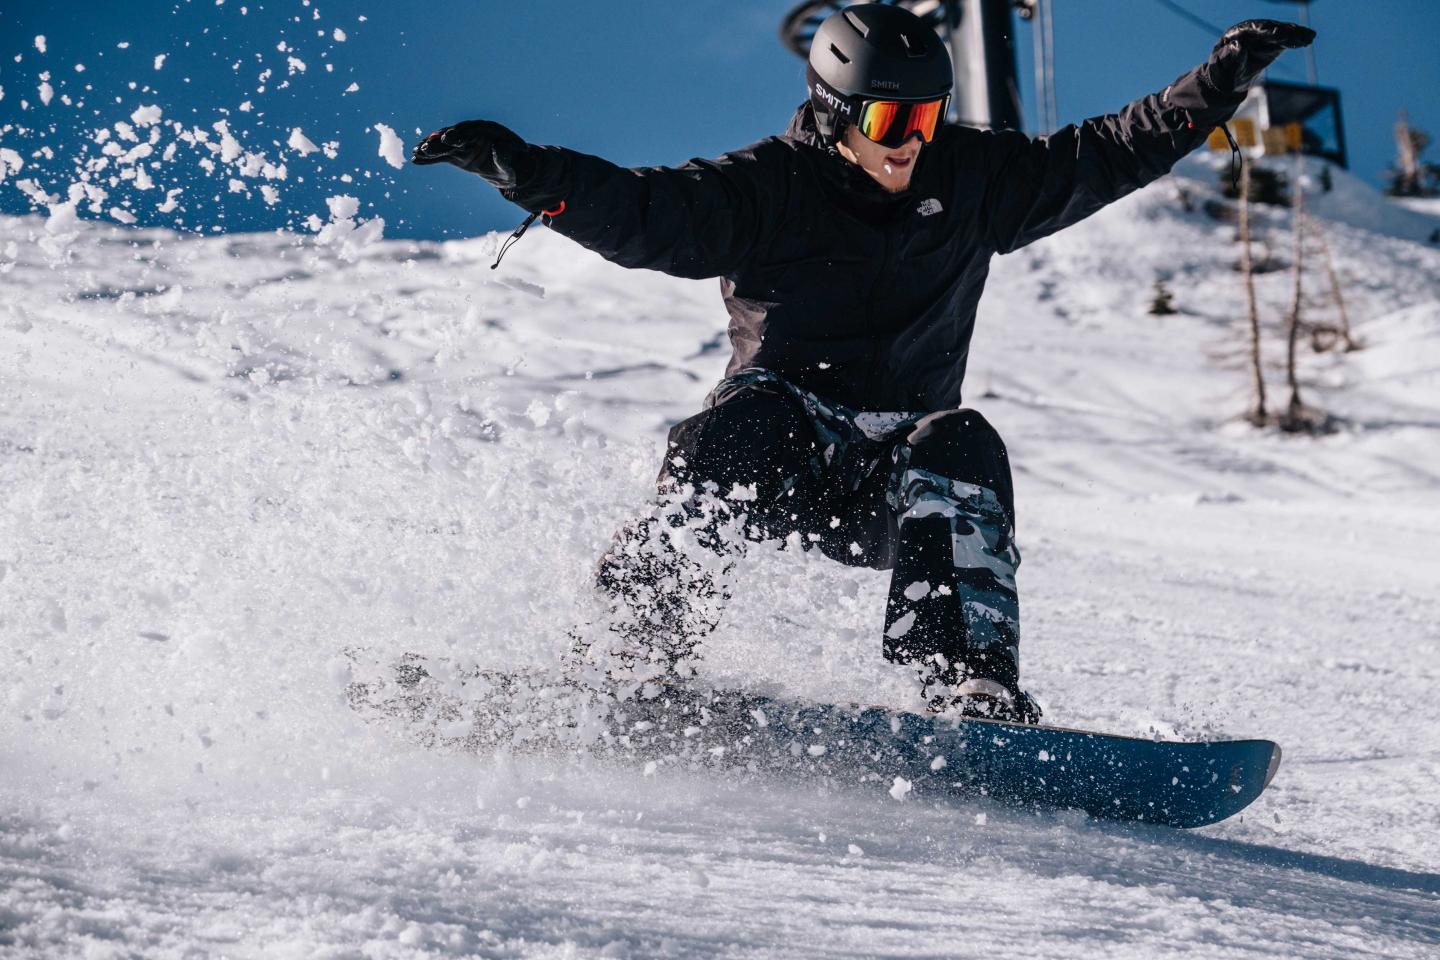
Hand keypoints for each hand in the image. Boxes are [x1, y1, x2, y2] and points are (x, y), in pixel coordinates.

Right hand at [411, 119, 535, 189]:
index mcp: (486, 131)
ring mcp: (462, 144)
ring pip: (444, 145)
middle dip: (439, 142)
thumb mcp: (510, 164)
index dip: (457, 135)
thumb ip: (504, 157)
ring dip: (430, 148)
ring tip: (416, 152)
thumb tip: (498, 148)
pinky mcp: (456, 154)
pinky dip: (429, 158)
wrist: (508, 168)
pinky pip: (441, 156)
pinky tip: (416, 159)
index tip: (446, 138)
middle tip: (425, 146)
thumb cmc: (512, 165)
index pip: (469, 132)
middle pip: (453, 137)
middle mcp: (472, 134)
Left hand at [1207, 20, 1315, 93]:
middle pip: (1271, 28)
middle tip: (1299, 35)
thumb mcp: (1224, 67)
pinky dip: (1297, 40)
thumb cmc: (1222, 73)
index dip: (1267, 30)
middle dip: (1286, 32)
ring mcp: (1263, 36)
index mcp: (1236, 33)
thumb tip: (1237, 44)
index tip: (1279, 33)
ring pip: (1281, 33)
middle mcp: (1251, 30)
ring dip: (1296, 34)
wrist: (1227, 80)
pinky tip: (1309, 39)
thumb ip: (1231, 56)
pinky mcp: (1272, 43)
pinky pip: (1286, 40)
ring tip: (1310, 37)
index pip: (1254, 28)